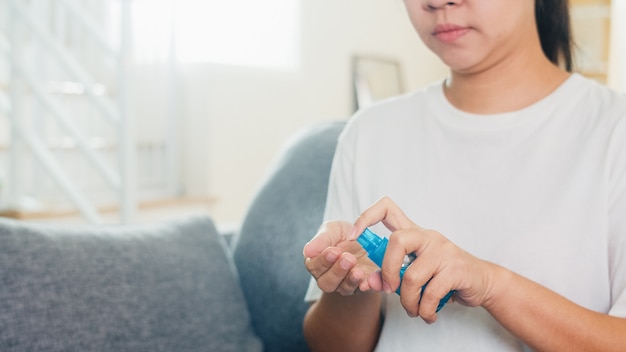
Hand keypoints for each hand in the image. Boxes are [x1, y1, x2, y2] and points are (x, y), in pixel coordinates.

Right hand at [303, 220, 381, 295]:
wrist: (367, 239)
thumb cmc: (343, 234)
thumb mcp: (332, 230)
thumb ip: (321, 240)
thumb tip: (307, 251)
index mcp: (316, 263)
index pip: (314, 266)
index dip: (323, 260)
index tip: (334, 251)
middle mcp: (328, 278)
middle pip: (327, 283)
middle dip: (337, 271)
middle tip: (348, 258)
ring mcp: (345, 285)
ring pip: (344, 289)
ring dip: (351, 280)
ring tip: (358, 270)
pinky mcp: (361, 287)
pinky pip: (363, 291)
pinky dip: (365, 287)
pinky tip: (367, 282)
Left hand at [351, 197, 497, 322]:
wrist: (482, 282)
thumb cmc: (443, 276)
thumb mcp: (416, 271)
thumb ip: (392, 273)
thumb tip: (371, 281)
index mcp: (414, 233)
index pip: (387, 208)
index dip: (366, 217)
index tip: (353, 236)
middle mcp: (428, 236)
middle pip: (397, 241)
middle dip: (387, 271)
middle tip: (390, 290)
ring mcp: (443, 250)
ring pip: (411, 276)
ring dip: (408, 302)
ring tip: (414, 310)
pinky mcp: (456, 269)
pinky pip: (430, 293)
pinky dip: (425, 310)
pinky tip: (428, 314)